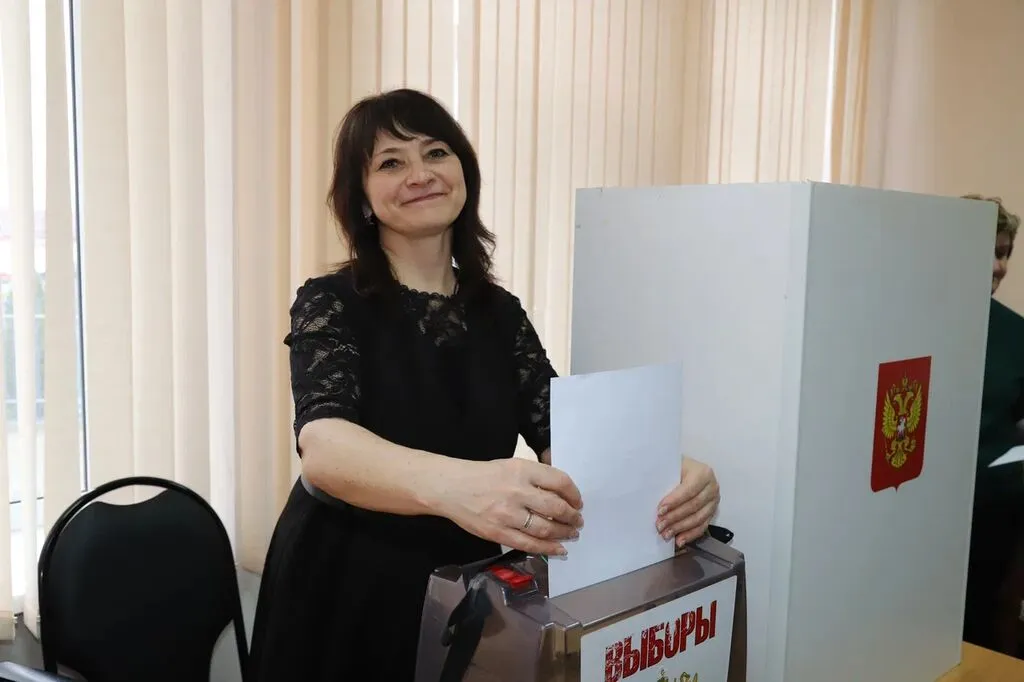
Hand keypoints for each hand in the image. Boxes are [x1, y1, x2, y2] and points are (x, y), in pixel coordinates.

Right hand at [438, 458, 583, 555]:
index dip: (574, 494)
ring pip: (545, 528)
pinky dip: (548, 548)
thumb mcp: (512, 465)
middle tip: (578, 521)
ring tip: (571, 534)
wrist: (451, 487)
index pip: (559, 481)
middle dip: (572, 516)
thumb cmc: (484, 475)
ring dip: (563, 533)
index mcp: (522, 470)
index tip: (578, 501)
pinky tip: (559, 549)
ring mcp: (507, 514)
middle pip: (555, 507)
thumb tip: (562, 491)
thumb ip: (536, 476)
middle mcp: (517, 491)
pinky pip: (528, 544)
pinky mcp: (498, 533)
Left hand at [656, 457, 719, 546]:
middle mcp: (712, 487)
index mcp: (703, 473)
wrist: (688, 468)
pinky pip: (703, 526)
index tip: (660, 510)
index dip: (675, 501)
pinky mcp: (712, 512)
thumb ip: (664, 478)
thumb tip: (649, 494)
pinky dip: (690, 535)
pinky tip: (679, 540)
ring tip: (666, 534)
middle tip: (659, 525)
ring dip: (681, 528)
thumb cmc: (676, 467)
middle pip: (694, 506)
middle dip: (675, 517)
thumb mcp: (671, 466)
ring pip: (699, 518)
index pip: (689, 490)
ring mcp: (714, 500)